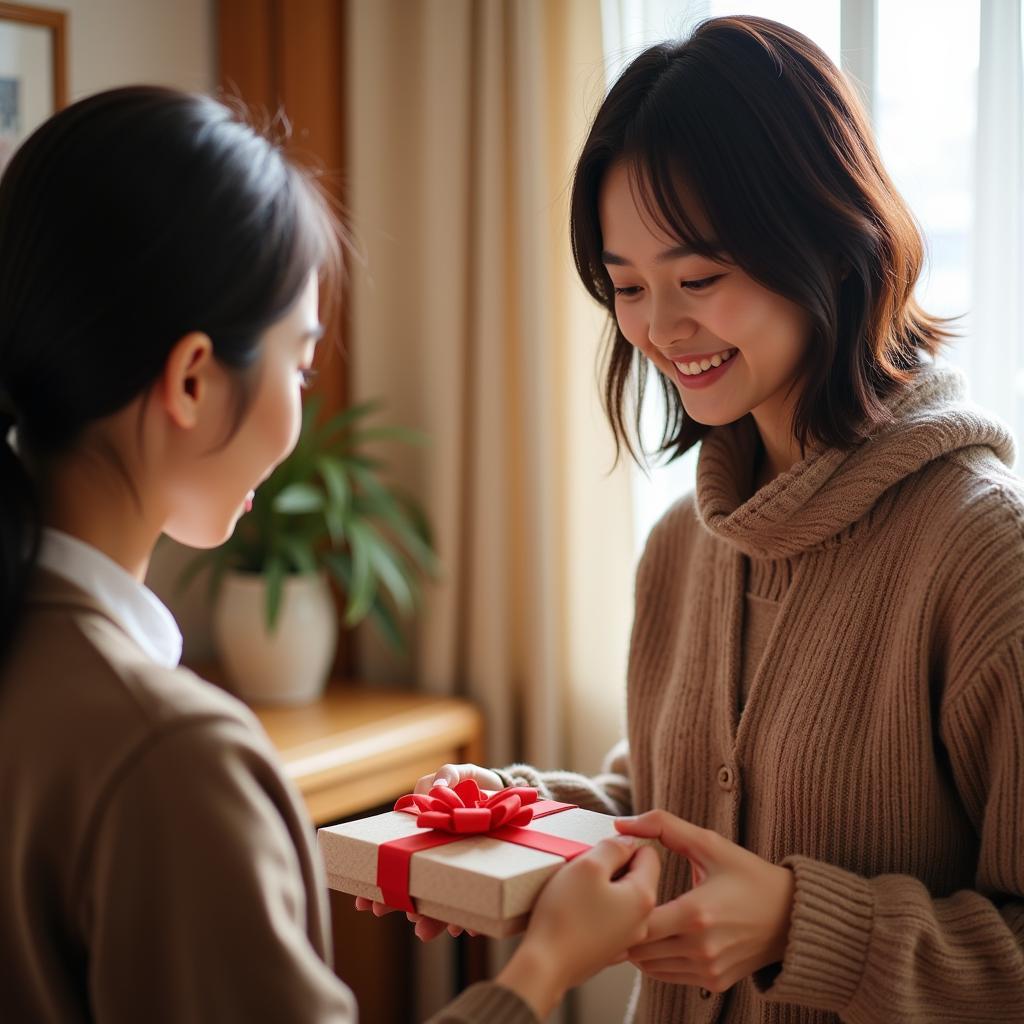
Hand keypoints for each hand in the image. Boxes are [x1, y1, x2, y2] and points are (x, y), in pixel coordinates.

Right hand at [356, 764, 506, 939]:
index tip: (366, 900)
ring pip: (439, 899)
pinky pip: (471, 902)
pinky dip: (467, 916)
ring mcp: (456, 868)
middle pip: (412, 884)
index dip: (381, 881)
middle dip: (400, 904)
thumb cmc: (476, 784)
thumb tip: (437, 788)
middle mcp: (434, 855)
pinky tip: (464, 927)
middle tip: (393, 915)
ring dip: (433, 917)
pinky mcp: (479, 878)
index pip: (396, 860)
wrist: (513, 798)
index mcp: (423, 834)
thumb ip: (447, 776)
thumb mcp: (461, 774)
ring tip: (429, 930)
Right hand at [496, 835, 660, 1018]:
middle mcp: (643, 921)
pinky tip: (577, 914)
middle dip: (613, 867)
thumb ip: (613, 847)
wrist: (544, 967)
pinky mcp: (610, 950)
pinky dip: (596, 910)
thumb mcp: (588, 865)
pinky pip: (610, 918)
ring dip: (603, 888)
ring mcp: (627, 939)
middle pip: (637, 876)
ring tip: (578, 892)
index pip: (650, 854)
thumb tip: (627, 841)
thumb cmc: (565, 916)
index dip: (624, 845)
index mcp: (643, 897)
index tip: (601, 853)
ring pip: (622, 897)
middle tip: (586, 872)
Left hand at [614, 811, 793, 992]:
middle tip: (622, 903)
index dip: (621, 905)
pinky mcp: (715, 983)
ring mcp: (708, 970)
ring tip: (640, 917)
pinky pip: (669, 975)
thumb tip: (622, 822)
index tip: (621, 887)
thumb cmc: (749, 875)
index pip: (637, 923)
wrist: (793, 915)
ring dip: (639, 944)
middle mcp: (701, 949)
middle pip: (638, 948)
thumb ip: (664, 826)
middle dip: (625, 925)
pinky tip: (661, 935)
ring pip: (649, 966)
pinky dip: (657, 959)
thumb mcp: (710, 843)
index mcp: (696, 914)